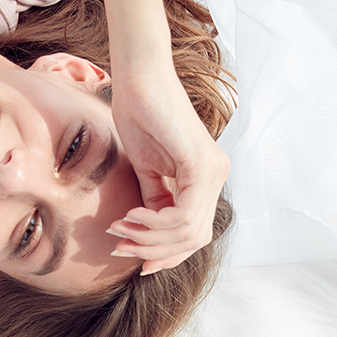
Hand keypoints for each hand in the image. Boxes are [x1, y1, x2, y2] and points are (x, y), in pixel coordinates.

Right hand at [106, 70, 227, 274]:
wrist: (138, 79)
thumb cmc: (138, 115)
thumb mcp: (146, 169)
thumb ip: (154, 200)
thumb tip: (145, 233)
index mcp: (206, 178)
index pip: (194, 233)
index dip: (165, 254)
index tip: (132, 256)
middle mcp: (216, 176)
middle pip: (193, 240)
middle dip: (154, 251)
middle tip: (119, 245)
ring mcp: (213, 171)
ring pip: (188, 232)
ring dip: (149, 239)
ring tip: (119, 229)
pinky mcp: (201, 165)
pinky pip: (181, 215)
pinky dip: (152, 224)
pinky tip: (130, 216)